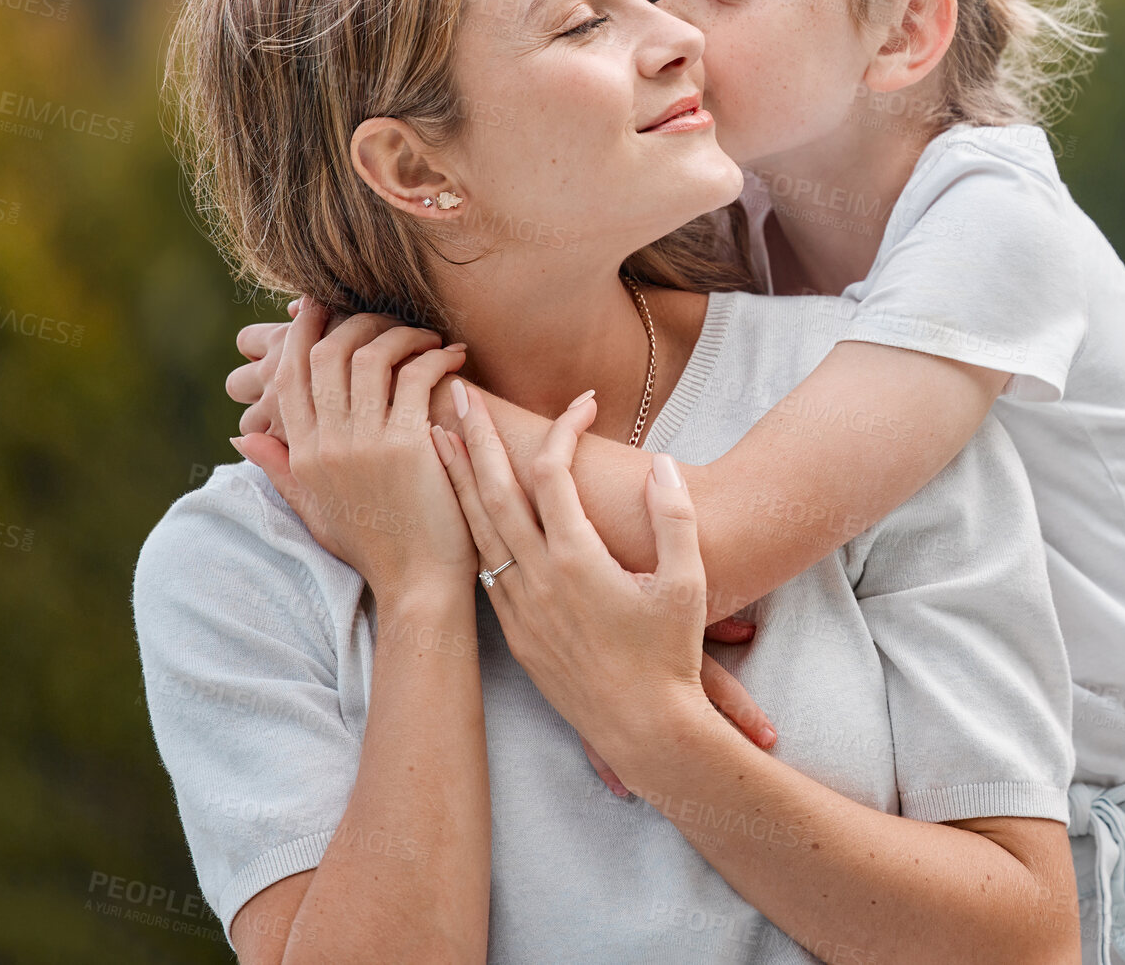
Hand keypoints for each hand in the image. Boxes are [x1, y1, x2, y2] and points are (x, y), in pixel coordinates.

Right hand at [231, 297, 474, 603]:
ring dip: (402, 334)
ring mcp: (363, 444)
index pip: (291, 375)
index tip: (320, 302)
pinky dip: (435, 357)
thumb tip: (240, 434)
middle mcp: (325, 445)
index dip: (303, 331)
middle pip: (328, 353)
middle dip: (357, 321)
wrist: (418, 585)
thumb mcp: (315, 509)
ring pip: (370, 356)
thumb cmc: (375, 547)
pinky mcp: (405, 446)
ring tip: (427, 337)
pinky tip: (452, 357)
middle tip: (388, 317)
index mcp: (302, 456)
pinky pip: (415, 377)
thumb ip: (279, 467)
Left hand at [435, 382, 776, 783]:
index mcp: (577, 560)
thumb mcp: (689, 583)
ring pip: (476, 529)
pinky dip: (468, 529)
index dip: (565, 429)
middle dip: (476, 438)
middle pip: (494, 491)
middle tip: (459, 394)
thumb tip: (661, 464)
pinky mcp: (515, 632)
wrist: (643, 731)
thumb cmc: (671, 656)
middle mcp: (537, 579)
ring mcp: (519, 607)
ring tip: (435, 439)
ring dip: (455, 480)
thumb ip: (674, 517)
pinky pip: (481, 567)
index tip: (585, 402)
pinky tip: (463, 514)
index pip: (554, 474)